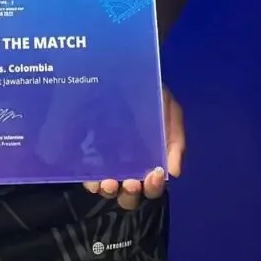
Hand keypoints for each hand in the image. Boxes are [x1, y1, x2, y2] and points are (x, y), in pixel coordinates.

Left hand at [83, 85, 184, 210]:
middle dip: (132, 193)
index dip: (153, 187)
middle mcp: (128, 163)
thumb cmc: (149, 91)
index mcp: (149, 157)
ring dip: (111, 190)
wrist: (121, 66)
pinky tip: (93, 178)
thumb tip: (174, 172)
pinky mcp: (85, 150)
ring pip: (108, 188)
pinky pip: (86, 172)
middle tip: (131, 182)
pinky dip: (90, 180)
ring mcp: (105, 159)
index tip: (153, 175)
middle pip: (130, 194)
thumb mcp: (169, 110)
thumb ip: (176, 138)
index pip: (152, 184)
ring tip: (110, 182)